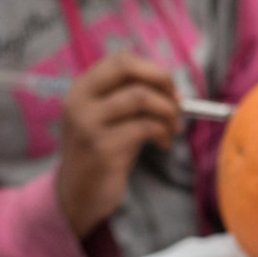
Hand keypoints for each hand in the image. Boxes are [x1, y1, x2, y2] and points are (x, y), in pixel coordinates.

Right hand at [57, 51, 181, 236]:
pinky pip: (144, 127)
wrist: (78, 195)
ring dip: (167, 111)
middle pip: (128, 70)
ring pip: (140, 98)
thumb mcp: (111, 119)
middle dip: (162, 82)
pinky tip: (164, 143)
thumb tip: (174, 92)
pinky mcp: (102, 148)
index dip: (152, 70)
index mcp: (82, 89)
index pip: (121, 60)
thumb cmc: (103, 153)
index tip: (171, 88)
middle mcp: (80, 101)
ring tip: (174, 128)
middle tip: (179, 103)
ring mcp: (88, 124)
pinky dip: (163, 132)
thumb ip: (132, 100)